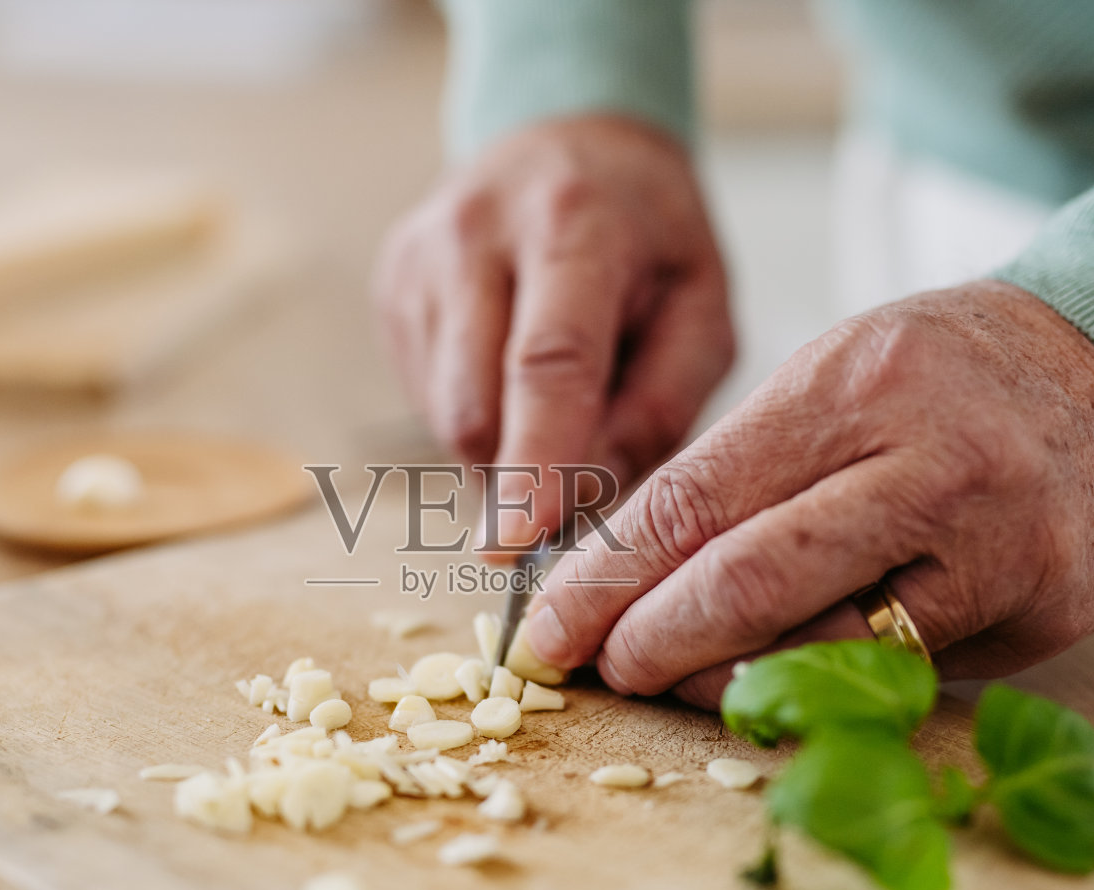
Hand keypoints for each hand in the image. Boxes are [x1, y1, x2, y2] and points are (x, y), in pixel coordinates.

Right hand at [373, 115, 735, 545]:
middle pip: (479, 403)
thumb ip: (660, 406)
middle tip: (583, 467)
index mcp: (573, 222)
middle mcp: (476, 232)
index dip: (536, 462)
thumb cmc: (648, 237)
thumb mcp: (702, 307)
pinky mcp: (390, 286)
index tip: (521, 544)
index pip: (546, 362)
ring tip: (556, 386)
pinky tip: (511, 363)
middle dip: (524, 470)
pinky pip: (429, 398)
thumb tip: (585, 499)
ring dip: (506, 440)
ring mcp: (418, 259)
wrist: (568, 141)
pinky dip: (479, 410)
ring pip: (448, 413)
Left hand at [522, 280, 1093, 705]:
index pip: (692, 501)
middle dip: (650, 644)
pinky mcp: (1044, 611)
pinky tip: (779, 688)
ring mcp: (996, 547)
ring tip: (674, 682)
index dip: (605, 582)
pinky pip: (908, 675)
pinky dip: (828, 689)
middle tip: (598, 670)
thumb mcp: (831, 376)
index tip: (544, 630)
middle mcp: (926, 467)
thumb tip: (620, 574)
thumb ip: (738, 469)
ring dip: (729, 683)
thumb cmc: (945, 373)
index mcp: (850, 389)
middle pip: (749, 585)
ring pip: (827, 651)